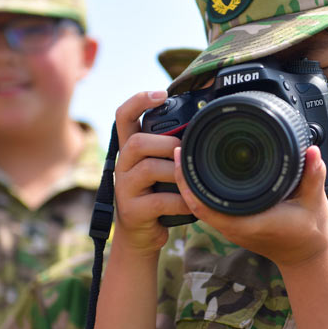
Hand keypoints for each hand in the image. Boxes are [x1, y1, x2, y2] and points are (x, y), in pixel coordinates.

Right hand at [112, 90, 191, 254]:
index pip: (124, 116)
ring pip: (149, 169)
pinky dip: (181, 201)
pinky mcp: (132, 211)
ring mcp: (124, 188)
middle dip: (167, 144)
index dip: (139, 100)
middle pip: (138, 142)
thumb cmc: (158, 195)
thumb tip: (204, 125)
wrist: (142, 235)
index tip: (161, 93)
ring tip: (191, 181)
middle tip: (184, 154)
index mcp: (131, 149)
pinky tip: (192, 204)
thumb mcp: (162, 168)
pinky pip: (160, 200)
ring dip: (176, 174)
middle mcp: (124, 165)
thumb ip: (172, 148)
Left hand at [173, 144, 327, 267]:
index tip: (183, 158)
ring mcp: (232, 228)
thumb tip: (313, 152)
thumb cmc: (309, 232)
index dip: (188, 184)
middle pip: (195, 203)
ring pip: (200, 206)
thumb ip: (314, 176)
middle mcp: (235, 227)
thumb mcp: (315, 202)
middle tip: (179, 148)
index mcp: (248, 223)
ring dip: (190, 184)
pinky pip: (209, 208)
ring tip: (185, 156)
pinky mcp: (234, 225)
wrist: (306, 256)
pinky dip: (200, 192)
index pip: (205, 206)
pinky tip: (198, 173)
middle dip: (184, 177)